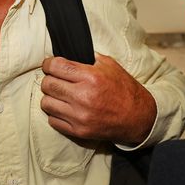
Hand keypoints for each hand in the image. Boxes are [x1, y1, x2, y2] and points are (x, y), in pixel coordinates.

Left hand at [40, 53, 156, 145]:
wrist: (138, 117)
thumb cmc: (125, 90)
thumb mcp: (111, 66)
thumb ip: (90, 58)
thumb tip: (69, 54)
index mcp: (91, 77)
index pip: (56, 66)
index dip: (49, 64)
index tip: (49, 65)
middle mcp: (83, 97)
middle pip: (48, 84)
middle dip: (49, 79)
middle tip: (55, 79)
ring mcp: (80, 116)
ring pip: (46, 103)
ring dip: (51, 97)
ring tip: (60, 95)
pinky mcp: (79, 131)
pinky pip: (53, 120)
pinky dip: (56, 114)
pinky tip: (64, 109)